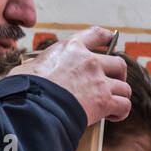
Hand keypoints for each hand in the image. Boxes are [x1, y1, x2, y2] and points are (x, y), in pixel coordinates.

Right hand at [12, 26, 130, 125]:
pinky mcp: (104, 101)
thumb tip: (25, 75)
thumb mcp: (27, 68)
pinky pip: (124, 106)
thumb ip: (35, 68)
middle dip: (119, 75)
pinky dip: (121, 112)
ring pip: (124, 87)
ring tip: (112, 105)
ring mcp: (99, 81)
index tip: (111, 39)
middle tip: (112, 84)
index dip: (107, 38)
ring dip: (120, 96)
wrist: (33, 105)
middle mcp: (89, 62)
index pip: (96, 34)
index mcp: (71, 48)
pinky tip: (113, 116)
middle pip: (119, 64)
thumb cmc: (25, 88)